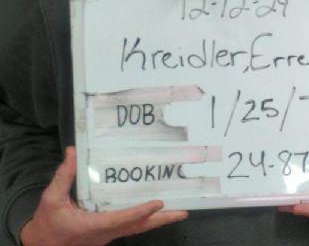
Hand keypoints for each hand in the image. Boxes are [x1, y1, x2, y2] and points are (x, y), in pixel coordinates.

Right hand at [20, 147, 187, 245]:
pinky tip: (153, 211)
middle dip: (162, 220)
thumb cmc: (48, 225)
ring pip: (137, 228)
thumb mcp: (51, 199)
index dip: (140, 211)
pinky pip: (131, 226)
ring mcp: (108, 234)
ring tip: (177, 211)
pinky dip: (145, 219)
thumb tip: (73, 152)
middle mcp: (105, 232)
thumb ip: (63, 176)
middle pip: (139, 227)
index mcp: (93, 226)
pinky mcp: (107, 233)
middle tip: (182, 212)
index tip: (158, 202)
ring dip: (157, 220)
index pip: (121, 218)